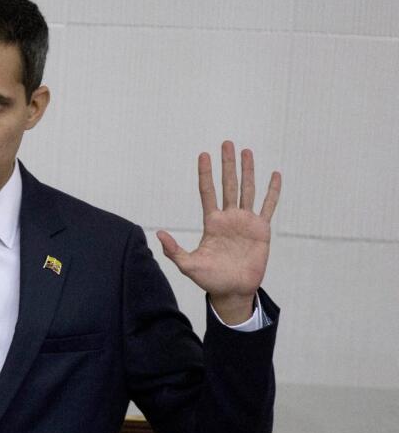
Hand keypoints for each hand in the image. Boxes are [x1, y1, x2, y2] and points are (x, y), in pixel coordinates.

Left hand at [157, 140, 281, 323]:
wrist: (233, 290)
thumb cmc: (210, 279)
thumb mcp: (188, 265)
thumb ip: (174, 250)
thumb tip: (159, 234)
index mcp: (212, 222)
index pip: (207, 192)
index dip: (206, 173)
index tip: (203, 155)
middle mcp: (228, 218)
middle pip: (228, 184)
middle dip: (227, 164)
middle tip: (226, 143)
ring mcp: (246, 222)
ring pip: (247, 190)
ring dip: (248, 170)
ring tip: (247, 151)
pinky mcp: (261, 230)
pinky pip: (268, 206)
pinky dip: (273, 191)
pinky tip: (274, 175)